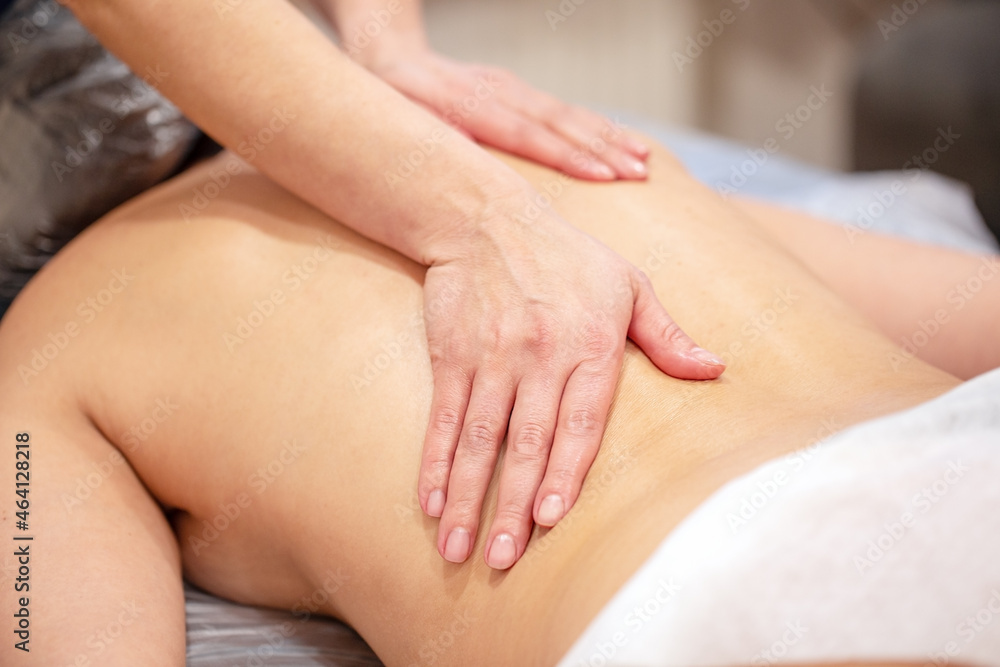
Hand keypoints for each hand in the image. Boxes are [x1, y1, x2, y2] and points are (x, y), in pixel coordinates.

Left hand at [368, 49, 651, 180]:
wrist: (390, 57)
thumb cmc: (390, 98)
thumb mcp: (395, 113)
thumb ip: (429, 132)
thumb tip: (460, 151)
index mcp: (467, 100)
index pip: (525, 132)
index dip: (565, 155)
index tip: (602, 176)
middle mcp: (496, 90)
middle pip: (557, 122)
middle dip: (601, 149)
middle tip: (638, 174)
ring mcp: (510, 88)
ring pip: (567, 114)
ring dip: (607, 138)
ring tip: (643, 161)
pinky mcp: (517, 91)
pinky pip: (564, 111)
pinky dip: (596, 127)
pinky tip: (625, 142)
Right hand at [418, 207, 724, 569]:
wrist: (488, 217)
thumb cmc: (570, 256)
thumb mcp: (630, 284)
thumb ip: (667, 335)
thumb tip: (716, 370)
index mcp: (589, 347)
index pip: (578, 423)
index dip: (564, 473)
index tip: (551, 520)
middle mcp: (538, 357)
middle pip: (525, 442)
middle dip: (512, 505)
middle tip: (502, 560)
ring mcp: (491, 358)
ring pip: (479, 439)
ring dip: (467, 496)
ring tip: (459, 548)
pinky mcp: (451, 357)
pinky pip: (444, 418)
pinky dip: (435, 462)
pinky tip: (430, 502)